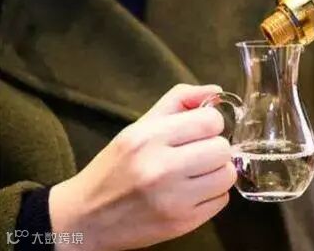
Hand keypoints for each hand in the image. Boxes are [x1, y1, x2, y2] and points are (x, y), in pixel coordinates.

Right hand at [49, 84, 235, 250]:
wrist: (86, 219)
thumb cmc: (116, 167)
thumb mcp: (139, 126)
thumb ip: (178, 101)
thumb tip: (216, 91)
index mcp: (149, 138)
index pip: (211, 121)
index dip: (210, 125)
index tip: (198, 133)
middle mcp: (161, 168)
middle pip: (223, 149)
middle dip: (214, 150)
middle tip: (197, 155)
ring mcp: (173, 199)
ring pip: (227, 176)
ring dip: (217, 173)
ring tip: (196, 175)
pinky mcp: (182, 223)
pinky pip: (222, 201)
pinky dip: (212, 196)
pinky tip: (191, 194)